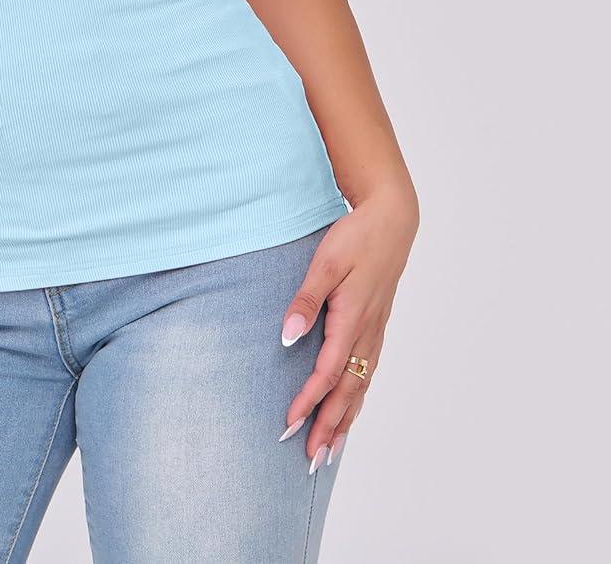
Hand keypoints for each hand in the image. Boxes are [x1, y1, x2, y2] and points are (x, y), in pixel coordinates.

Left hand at [277, 186, 418, 469]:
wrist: (392, 220)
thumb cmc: (356, 237)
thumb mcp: (325, 262)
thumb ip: (305, 300)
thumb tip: (288, 337)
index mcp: (352, 319)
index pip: (327, 372)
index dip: (308, 401)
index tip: (290, 425)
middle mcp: (366, 332)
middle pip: (347, 391)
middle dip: (329, 426)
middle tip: (311, 459)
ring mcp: (375, 331)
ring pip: (361, 386)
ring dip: (345, 419)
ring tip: (331, 450)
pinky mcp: (376, 326)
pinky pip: (368, 373)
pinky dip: (358, 398)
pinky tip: (351, 410)